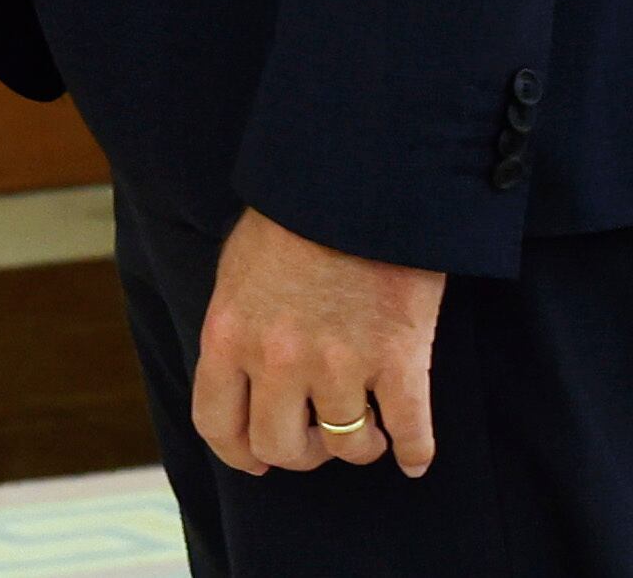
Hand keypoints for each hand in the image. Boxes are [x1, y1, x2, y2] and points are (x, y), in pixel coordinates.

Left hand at [192, 206, 441, 477]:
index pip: (217, 423)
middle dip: (302, 452)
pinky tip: (414, 454)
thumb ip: (237, 326)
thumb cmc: (296, 213)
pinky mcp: (399, 358)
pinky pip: (411, 432)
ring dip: (359, 445)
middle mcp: (277, 358)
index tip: (257, 458)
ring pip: (347, 445)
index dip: (238, 451)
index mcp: (229, 333)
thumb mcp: (240, 266)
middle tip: (319, 438)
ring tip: (370, 431)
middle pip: (281, 447)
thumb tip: (240, 375)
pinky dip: (415, 450)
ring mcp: (340, 362)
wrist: (360, 174)